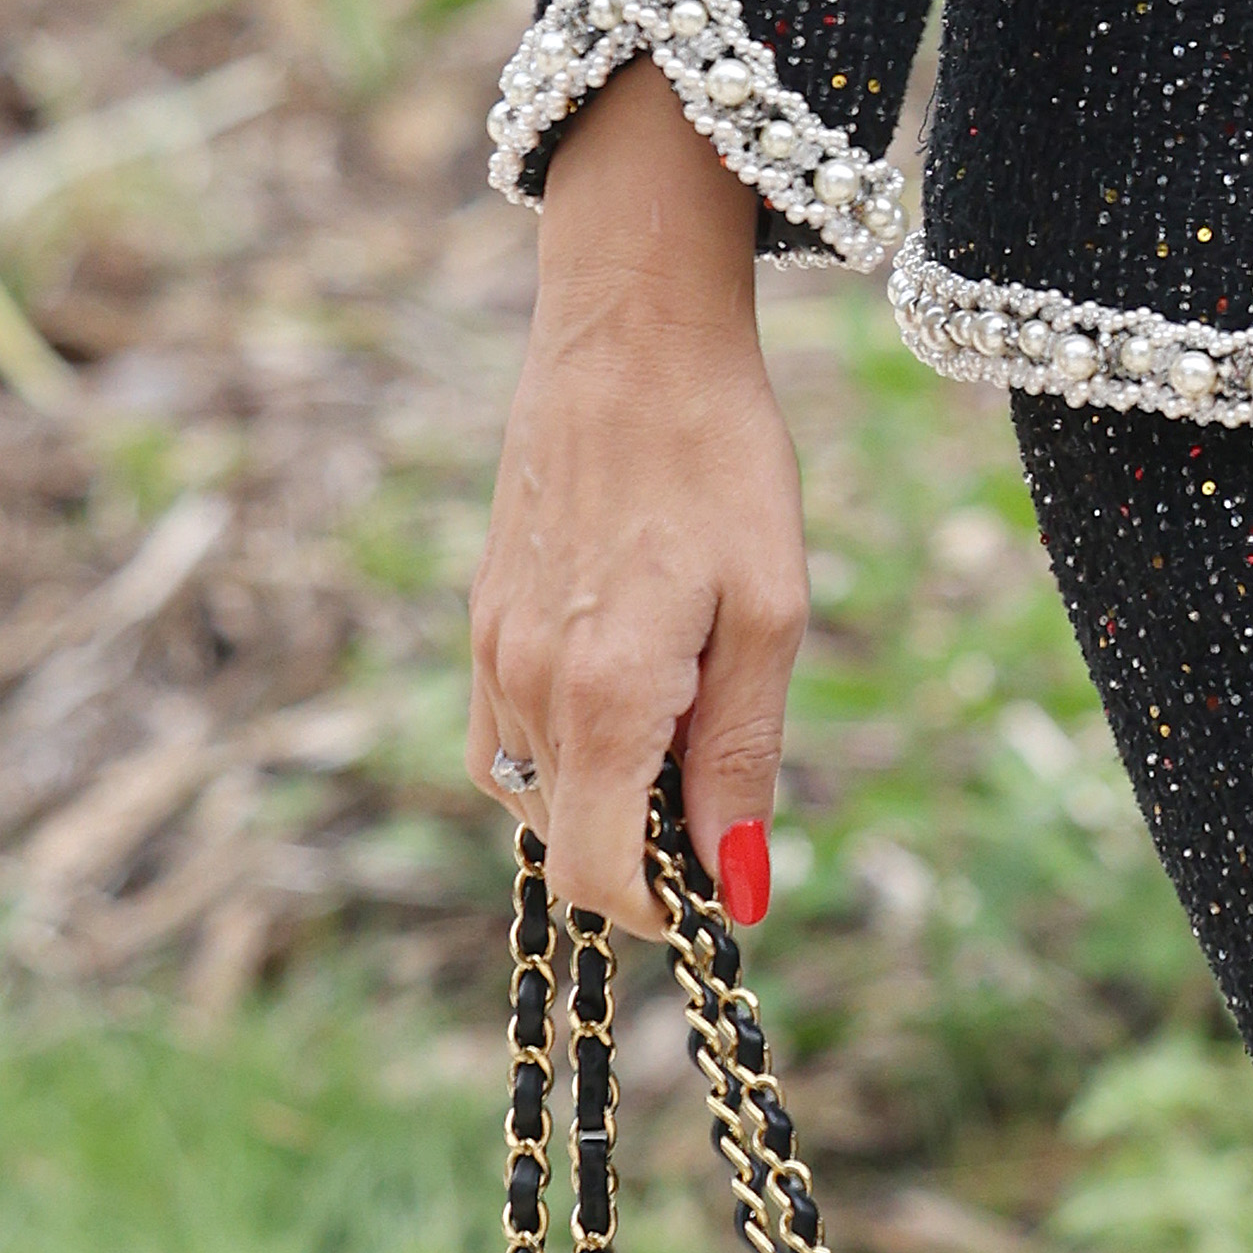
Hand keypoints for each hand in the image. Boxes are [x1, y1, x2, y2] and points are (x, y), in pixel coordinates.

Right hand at [464, 64, 805, 939]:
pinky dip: (571, 749)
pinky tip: (632, 682)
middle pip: (574, 842)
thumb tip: (739, 890)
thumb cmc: (722, 465)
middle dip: (651, 844)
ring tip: (688, 699)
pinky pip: (513, 738)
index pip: (601, 879)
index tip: (726, 889)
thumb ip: (742, 759)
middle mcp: (526, 688)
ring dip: (612, 793)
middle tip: (727, 761)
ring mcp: (492, 656)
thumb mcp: (769, 614)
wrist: (630, 340)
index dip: (666, 912)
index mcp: (603, 695)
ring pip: (540, 794)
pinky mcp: (483, 625)